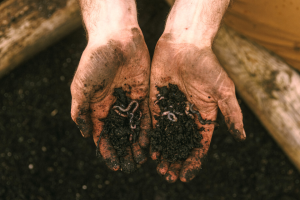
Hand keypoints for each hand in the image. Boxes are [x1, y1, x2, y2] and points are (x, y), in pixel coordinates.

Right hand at [71, 0, 150, 172]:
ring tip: (142, 160)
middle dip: (124, 151)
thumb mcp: (81, 86)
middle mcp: (113, 107)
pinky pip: (146, 115)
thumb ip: (81, 110)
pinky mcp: (143, 95)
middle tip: (131, 167)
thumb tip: (86, 134)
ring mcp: (129, 101)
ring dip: (136, 144)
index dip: (107, 151)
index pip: (102, 135)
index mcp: (97, 107)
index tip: (114, 165)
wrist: (116, 38)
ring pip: (133, 128)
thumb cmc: (95, 61)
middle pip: (119, 135)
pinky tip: (151, 142)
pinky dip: (147, 129)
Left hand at [149, 33, 245, 181]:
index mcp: (204, 115)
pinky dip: (151, 138)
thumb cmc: (207, 65)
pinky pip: (153, 124)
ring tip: (159, 168)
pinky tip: (149, 150)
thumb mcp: (223, 89)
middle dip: (176, 160)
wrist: (184, 44)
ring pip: (166, 137)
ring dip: (164, 153)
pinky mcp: (156, 102)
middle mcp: (187, 116)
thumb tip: (242, 137)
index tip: (187, 175)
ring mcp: (170, 110)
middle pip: (181, 144)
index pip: (199, 144)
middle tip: (169, 176)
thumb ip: (231, 113)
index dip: (194, 160)